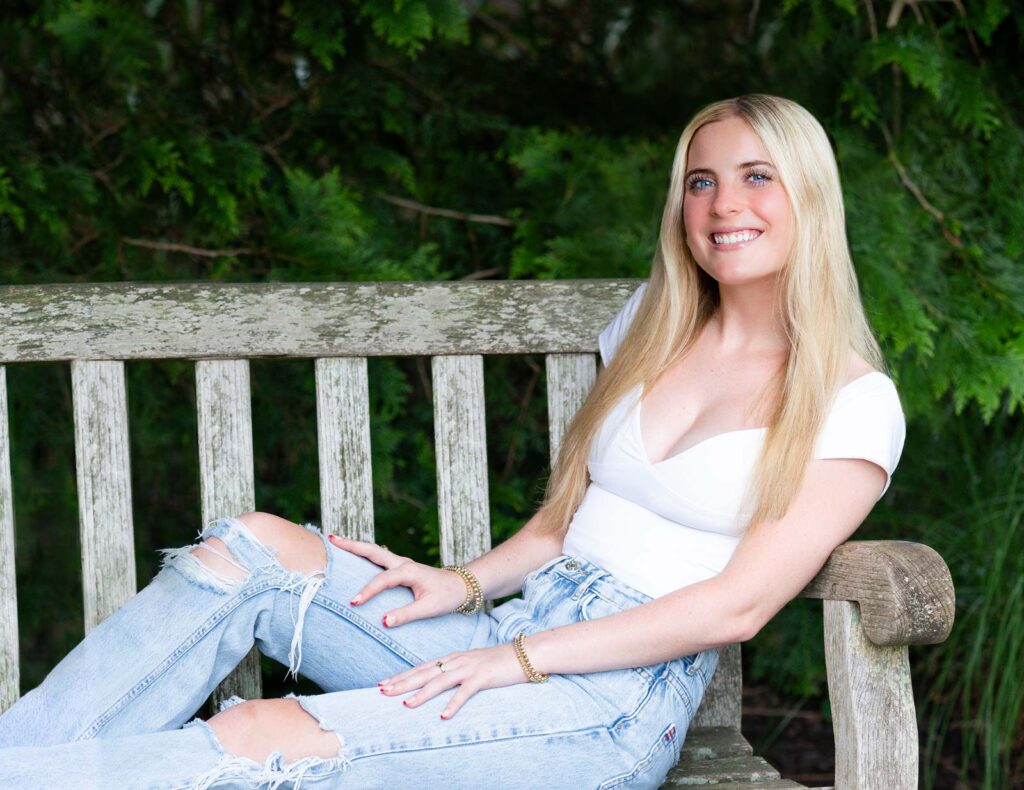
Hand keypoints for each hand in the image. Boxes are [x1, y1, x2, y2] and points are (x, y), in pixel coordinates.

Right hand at [328, 536, 467, 626]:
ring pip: (375, 551)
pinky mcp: (401, 567)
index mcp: (409, 571)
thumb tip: (384, 622)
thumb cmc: (446, 596)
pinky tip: (354, 554)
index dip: (367, 591)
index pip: (382, 580)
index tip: (353, 602)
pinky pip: (379, 558)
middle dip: (352, 545)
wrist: (460, 586)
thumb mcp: (429, 608)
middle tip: (331, 539)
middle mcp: (403, 563)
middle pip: (373, 551)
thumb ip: (406, 614)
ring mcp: (401, 563)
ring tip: (335, 541)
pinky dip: (364, 553)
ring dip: (356, 546)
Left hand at [378, 643, 527, 718]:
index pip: (422, 668)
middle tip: (383, 691)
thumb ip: (454, 671)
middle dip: (402, 682)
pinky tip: (443, 715)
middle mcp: (457, 661)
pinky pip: (465, 692)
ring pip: (440, 682)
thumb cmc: (497, 662)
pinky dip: (453, 704)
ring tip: (406, 704)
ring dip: (422, 693)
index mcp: (452, 658)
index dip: (402, 675)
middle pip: (425, 673)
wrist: (524, 654)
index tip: (383, 683)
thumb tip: (437, 682)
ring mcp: (469, 668)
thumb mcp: (471, 664)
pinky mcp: (483, 677)